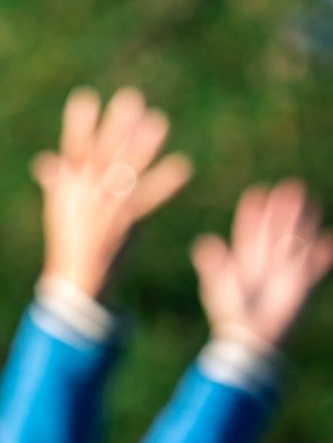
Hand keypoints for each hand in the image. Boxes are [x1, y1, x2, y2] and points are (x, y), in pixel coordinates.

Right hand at [33, 87, 192, 297]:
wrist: (79, 278)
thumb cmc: (66, 241)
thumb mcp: (57, 208)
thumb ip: (56, 181)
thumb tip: (45, 161)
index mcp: (69, 185)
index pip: (73, 148)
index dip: (78, 123)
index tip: (85, 97)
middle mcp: (89, 192)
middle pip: (105, 152)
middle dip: (117, 125)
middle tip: (131, 99)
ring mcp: (110, 206)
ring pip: (128, 169)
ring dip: (144, 145)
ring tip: (159, 122)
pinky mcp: (130, 221)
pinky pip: (150, 198)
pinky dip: (166, 183)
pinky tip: (182, 166)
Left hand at [191, 180, 332, 346]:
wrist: (249, 340)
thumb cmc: (230, 314)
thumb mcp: (216, 285)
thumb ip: (212, 263)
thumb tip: (206, 241)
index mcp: (244, 260)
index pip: (250, 231)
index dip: (255, 213)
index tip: (258, 193)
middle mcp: (267, 263)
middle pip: (277, 230)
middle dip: (284, 209)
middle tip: (291, 186)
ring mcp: (286, 272)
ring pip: (297, 240)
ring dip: (304, 222)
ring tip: (311, 200)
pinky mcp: (303, 286)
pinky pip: (318, 265)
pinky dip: (324, 252)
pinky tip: (330, 238)